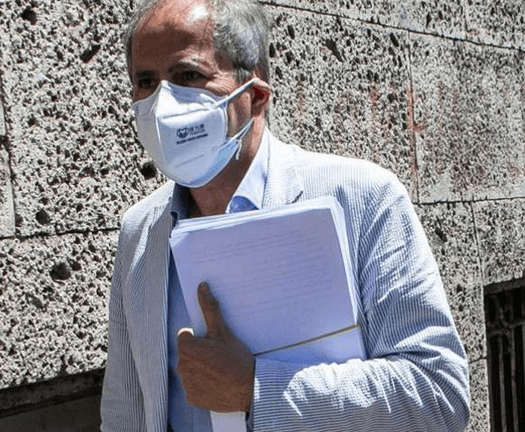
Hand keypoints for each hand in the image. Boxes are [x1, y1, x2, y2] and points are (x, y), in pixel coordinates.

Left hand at [177, 282, 254, 411]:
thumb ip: (209, 308)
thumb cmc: (235, 358)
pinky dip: (202, 385)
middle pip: (187, 353)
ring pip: (189, 369)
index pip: (185, 336)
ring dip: (199, 368)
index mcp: (186, 348)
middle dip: (198, 353)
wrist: (249, 388)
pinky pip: (193, 386)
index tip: (212, 343)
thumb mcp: (223, 331)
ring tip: (219, 370)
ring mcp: (186, 384)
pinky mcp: (192, 398)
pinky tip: (216, 383)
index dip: (199, 337)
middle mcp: (181, 366)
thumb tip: (201, 286)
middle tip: (218, 356)